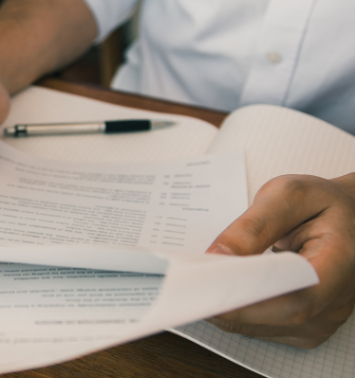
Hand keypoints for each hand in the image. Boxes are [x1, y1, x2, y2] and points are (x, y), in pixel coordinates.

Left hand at [206, 173, 354, 347]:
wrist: (349, 216)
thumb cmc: (323, 203)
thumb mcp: (289, 195)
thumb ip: (254, 226)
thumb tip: (217, 257)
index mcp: (340, 264)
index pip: (295, 300)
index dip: (248, 299)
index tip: (208, 286)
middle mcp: (336, 302)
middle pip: (274, 318)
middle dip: (225, 301)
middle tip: (185, 282)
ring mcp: (323, 320)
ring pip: (262, 328)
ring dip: (225, 307)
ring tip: (195, 281)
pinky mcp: (306, 327)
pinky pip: (262, 327)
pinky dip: (236, 310)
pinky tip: (218, 289)